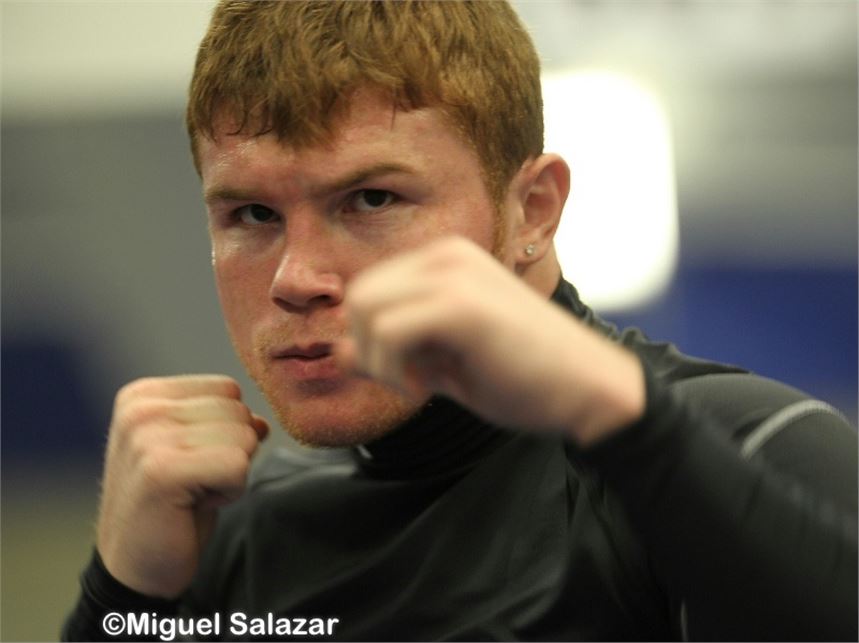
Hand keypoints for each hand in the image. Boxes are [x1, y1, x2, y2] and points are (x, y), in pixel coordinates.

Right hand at [95, 375, 267, 597]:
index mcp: (144, 395)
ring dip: (231, 473)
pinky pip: (238, 466)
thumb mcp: (196, 452)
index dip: (225, 431)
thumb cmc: (170, 509)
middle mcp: (141, 408)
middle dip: (231, 452)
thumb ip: (225, 425)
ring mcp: (147, 436)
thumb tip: (262, 421)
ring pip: (244, 436)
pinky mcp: (161, 469)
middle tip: (192, 484)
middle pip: (238, 410)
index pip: (228, 389)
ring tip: (191, 493)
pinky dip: (231, 492)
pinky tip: (193, 506)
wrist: (136, 569)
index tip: (190, 463)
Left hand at [336, 237, 644, 444]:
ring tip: (417, 386)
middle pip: (359, 296)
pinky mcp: (462, 304)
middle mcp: (448, 254)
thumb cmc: (524, 377)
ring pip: (365, 310)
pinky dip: (391, 369)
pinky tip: (424, 390)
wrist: (589, 390)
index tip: (409, 374)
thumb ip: (394, 349)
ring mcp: (455, 275)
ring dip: (379, 361)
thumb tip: (338, 351)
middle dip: (367, 349)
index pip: (370, 290)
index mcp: (447, 259)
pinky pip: (387, 331)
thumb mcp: (444, 362)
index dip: (372, 341)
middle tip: (407, 382)